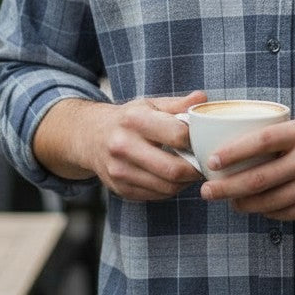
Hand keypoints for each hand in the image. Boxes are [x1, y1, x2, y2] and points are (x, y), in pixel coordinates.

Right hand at [88, 90, 206, 201]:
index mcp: (134, 119)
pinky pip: (157, 195)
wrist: (90, 136)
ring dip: (186, 182)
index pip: (177, 136)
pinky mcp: (120, 188)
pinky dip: (171, 189)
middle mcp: (123, 146)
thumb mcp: (150, 104)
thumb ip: (178, 104)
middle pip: (173, 169)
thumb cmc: (128, 119)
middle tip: (204, 163)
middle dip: (195, 169)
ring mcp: (119, 170)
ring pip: (167, 187)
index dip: (196, 140)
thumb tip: (203, 99)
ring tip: (192, 170)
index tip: (203, 141)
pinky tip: (174, 178)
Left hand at [199, 114, 294, 219]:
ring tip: (230, 202)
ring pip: (270, 201)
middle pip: (258, 179)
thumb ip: (285, 137)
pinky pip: (288, 213)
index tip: (212, 161)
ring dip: (245, 204)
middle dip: (227, 188)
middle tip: (207, 191)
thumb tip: (245, 150)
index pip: (260, 141)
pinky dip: (269, 212)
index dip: (232, 153)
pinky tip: (258, 208)